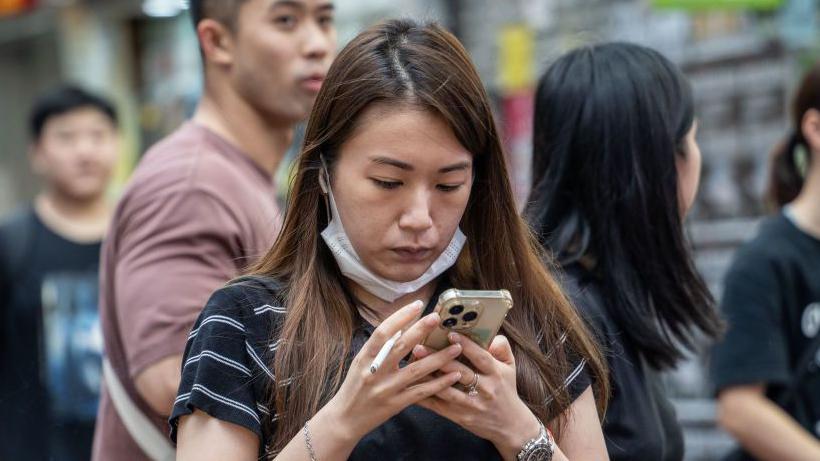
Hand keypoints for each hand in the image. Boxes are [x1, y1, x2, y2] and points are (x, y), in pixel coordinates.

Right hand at [322, 300, 463, 441]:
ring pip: (416, 370)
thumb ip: (380, 346)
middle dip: (420, 330)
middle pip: (400, 347)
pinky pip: (421, 392)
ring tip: (457, 347)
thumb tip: (400, 327)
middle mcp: (375, 372)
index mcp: (364, 357)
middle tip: (438, 317)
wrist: (345, 419)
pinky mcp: (396, 405)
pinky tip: (454, 375)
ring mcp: (386, 389)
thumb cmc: (354, 387)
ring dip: (439, 358)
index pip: (382, 332)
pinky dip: (439, 383)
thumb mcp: (361, 363)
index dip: (400, 317)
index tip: (417, 304)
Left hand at [414, 333, 541, 460]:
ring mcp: (471, 405)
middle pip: (460, 373)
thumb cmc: (506, 390)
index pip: (481, 357)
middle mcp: (485, 389)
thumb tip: (491, 336)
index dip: (466, 345)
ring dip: (428, 378)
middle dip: (438, 359)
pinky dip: (424, 397)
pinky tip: (410, 387)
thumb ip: (502, 348)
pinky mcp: (460, 417)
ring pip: (447, 391)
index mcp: (496, 374)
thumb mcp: (510, 367)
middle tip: (419, 347)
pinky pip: (439, 407)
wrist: (511, 426)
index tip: (450, 333)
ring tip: (411, 365)